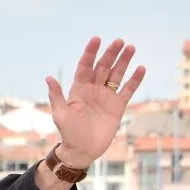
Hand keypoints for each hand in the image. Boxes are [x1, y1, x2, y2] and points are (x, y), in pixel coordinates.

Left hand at [45, 37, 146, 168]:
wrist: (82, 150)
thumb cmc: (68, 132)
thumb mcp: (61, 114)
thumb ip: (56, 96)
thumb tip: (48, 77)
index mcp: (78, 90)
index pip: (85, 67)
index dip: (90, 53)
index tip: (96, 39)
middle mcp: (93, 90)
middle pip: (103, 67)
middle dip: (110, 54)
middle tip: (120, 41)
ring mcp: (106, 97)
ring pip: (116, 75)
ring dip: (124, 61)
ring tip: (131, 48)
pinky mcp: (118, 106)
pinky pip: (128, 90)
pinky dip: (134, 80)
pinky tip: (141, 68)